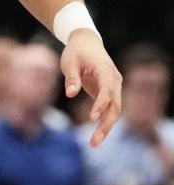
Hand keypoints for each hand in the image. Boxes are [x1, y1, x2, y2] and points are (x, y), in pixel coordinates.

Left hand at [61, 30, 122, 147]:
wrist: (86, 42)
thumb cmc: (76, 51)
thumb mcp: (69, 62)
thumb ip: (71, 77)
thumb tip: (70, 94)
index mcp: (106, 70)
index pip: (107, 91)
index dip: (100, 105)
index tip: (91, 119)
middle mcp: (114, 80)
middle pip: (115, 106)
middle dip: (106, 125)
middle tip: (94, 142)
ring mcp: (114, 87)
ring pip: (114, 111)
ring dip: (105, 127)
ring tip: (93, 143)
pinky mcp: (108, 92)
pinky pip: (109, 109)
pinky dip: (103, 122)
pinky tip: (96, 135)